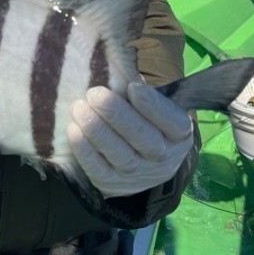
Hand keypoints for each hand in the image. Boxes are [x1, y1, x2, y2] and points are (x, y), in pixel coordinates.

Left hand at [67, 82, 195, 197]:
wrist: (144, 164)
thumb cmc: (148, 122)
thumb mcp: (157, 107)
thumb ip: (144, 92)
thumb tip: (121, 69)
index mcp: (179, 134)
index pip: (170, 120)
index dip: (152, 105)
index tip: (132, 87)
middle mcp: (163, 157)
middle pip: (143, 137)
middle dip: (117, 115)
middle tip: (94, 94)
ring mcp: (138, 175)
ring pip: (120, 154)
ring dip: (97, 130)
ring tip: (80, 108)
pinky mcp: (113, 185)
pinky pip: (99, 170)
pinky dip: (85, 151)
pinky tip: (74, 130)